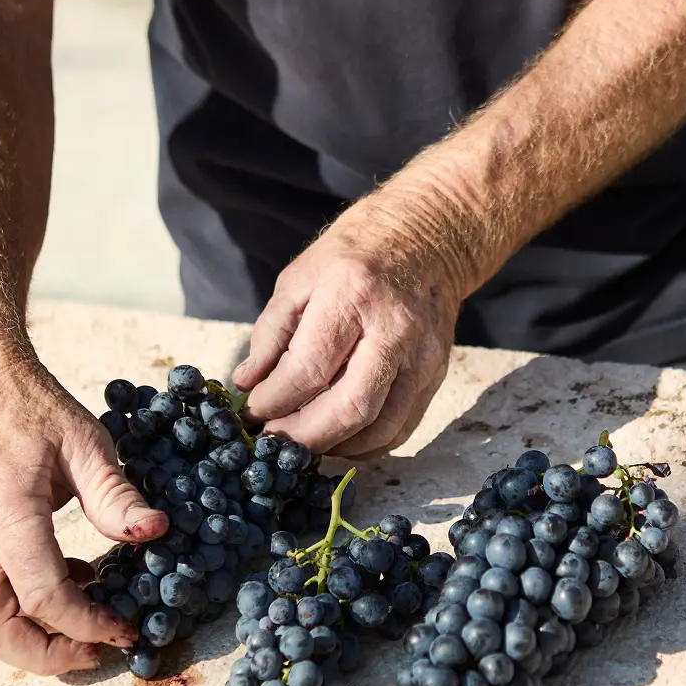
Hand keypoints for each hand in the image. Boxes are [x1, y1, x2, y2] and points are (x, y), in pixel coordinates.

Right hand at [0, 358, 167, 673]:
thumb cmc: (34, 410)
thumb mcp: (85, 444)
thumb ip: (115, 494)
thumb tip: (156, 531)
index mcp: (7, 518)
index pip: (44, 598)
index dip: (89, 625)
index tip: (127, 629)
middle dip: (51, 655)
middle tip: (101, 649)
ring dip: (36, 637)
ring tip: (91, 623)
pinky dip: (26, 609)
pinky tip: (75, 580)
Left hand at [234, 211, 462, 457]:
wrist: (425, 238)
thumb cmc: (354, 254)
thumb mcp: (299, 278)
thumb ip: (270, 335)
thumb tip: (248, 384)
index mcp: (353, 294)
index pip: (310, 369)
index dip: (274, 401)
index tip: (253, 411)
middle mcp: (395, 328)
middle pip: (351, 407)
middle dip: (305, 436)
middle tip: (275, 441)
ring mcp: (423, 354)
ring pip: (382, 427)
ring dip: (337, 446)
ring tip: (305, 443)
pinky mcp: (438, 372)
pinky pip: (403, 426)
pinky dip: (368, 444)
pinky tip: (340, 437)